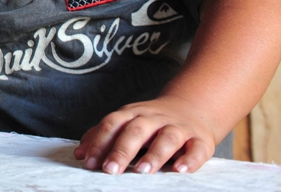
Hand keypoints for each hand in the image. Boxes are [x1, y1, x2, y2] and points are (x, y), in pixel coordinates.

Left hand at [74, 94, 218, 173]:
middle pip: (136, 130)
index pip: (112, 124)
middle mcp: (154, 118)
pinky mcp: (200, 140)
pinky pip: (197, 149)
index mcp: (132, 114)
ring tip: (142, 171)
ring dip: (154, 154)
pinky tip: (181, 170)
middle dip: (122, 150)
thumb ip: (103, 136)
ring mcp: (178, 128)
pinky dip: (190, 160)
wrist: (193, 109)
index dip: (99, 142)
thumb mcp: (126, 123)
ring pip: (167, 138)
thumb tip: (79, 154)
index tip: (89, 163)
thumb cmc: (151, 123)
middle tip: (110, 170)